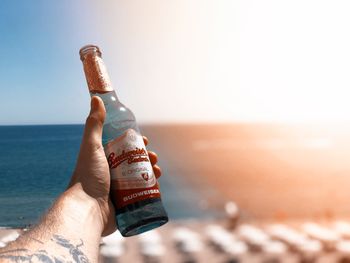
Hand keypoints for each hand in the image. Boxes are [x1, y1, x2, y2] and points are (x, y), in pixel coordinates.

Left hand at [68, 96, 161, 235]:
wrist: (87, 210)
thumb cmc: (88, 177)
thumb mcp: (92, 147)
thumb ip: (94, 124)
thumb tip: (96, 99)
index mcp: (103, 159)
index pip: (122, 147)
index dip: (135, 142)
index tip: (144, 140)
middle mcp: (110, 173)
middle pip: (134, 161)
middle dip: (146, 157)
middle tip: (153, 156)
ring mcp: (118, 188)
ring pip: (140, 175)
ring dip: (151, 170)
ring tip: (157, 169)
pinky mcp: (125, 201)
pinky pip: (142, 191)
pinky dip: (151, 187)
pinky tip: (157, 183)